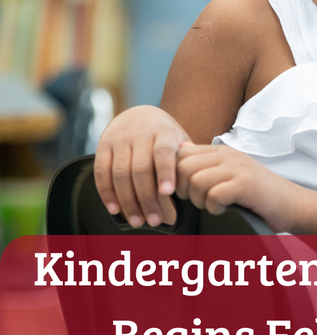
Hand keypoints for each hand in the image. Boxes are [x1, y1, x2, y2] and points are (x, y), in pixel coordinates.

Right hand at [94, 105, 189, 226]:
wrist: (139, 114)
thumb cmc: (164, 136)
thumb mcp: (180, 140)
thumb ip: (187, 158)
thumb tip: (196, 177)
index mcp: (163, 132)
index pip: (163, 152)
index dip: (165, 172)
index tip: (168, 192)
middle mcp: (140, 134)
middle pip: (141, 169)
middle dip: (146, 198)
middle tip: (154, 220)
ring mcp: (120, 139)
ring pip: (120, 173)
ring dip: (128, 201)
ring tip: (137, 220)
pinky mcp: (103, 145)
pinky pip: (101, 172)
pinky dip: (106, 193)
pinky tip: (115, 209)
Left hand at [176, 143, 303, 233]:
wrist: (293, 203)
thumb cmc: (258, 194)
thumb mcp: (231, 172)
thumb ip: (207, 163)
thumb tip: (180, 150)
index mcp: (222, 151)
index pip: (181, 153)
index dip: (176, 175)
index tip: (186, 192)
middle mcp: (228, 155)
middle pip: (184, 166)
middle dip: (184, 189)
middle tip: (199, 201)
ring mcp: (238, 168)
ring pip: (196, 181)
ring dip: (199, 200)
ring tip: (213, 206)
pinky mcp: (246, 184)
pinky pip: (214, 195)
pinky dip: (214, 207)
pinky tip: (224, 209)